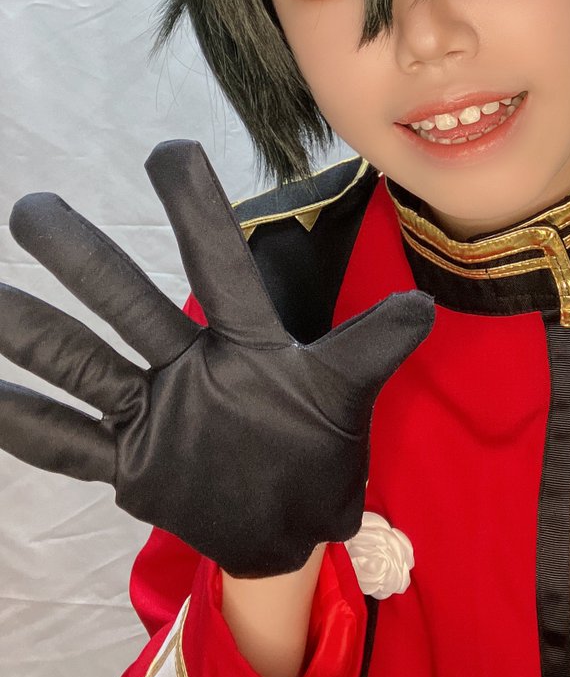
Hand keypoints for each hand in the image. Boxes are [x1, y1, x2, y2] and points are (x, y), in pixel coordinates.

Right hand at [0, 141, 432, 576]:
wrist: (287, 525)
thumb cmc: (318, 449)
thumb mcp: (346, 397)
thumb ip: (372, 351)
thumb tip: (424, 307)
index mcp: (248, 344)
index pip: (220, 269)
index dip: (199, 212)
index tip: (169, 151)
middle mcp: (191, 365)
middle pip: (132, 305)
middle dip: (86, 261)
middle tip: (33, 210)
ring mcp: (158, 412)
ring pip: (89, 366)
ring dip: (39, 333)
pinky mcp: (134, 465)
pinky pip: (73, 445)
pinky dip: (30, 424)